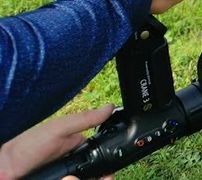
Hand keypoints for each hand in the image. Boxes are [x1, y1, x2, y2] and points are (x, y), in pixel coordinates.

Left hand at [0, 105, 114, 179]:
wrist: (4, 169)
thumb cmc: (27, 147)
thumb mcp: (58, 130)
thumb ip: (84, 120)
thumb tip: (110, 108)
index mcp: (78, 150)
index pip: (101, 159)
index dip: (108, 166)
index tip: (111, 171)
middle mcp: (74, 168)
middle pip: (96, 174)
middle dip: (101, 177)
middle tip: (102, 178)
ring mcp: (66, 177)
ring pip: (85, 179)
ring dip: (87, 179)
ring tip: (76, 178)